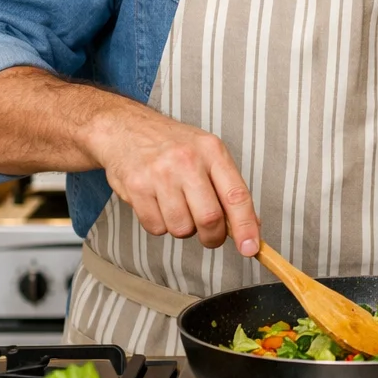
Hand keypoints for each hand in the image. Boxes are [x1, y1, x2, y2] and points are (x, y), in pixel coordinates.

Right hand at [86, 102, 260, 254]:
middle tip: (211, 236)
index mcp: (212, 151)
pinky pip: (156, 227)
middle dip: (213, 237)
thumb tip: (251, 224)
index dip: (246, 226)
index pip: (237, 195)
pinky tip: (158, 205)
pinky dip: (160, 225)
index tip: (251, 248)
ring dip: (183, 228)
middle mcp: (187, 160)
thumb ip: (228, 186)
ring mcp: (160, 174)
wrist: (127, 129)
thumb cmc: (173, 145)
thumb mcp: (207, 153)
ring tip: (178, 208)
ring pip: (181, 227)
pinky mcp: (136, 188)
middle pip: (209, 218)